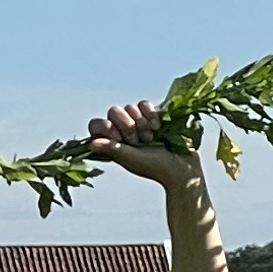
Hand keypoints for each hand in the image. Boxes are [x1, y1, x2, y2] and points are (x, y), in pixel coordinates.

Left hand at [83, 101, 205, 194]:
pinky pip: (144, 104)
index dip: (106, 127)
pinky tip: (158, 127)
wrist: (181, 167)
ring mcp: (138, 121)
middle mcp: (123, 130)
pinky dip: (151, 114)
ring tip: (151, 137)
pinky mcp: (153, 115)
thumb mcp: (130, 158)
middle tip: (139, 141)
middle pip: (113, 111)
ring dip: (141, 123)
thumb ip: (112, 149)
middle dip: (128, 126)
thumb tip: (91, 144)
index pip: (97, 124)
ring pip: (129, 107)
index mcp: (112, 142)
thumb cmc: (154, 167)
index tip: (119, 139)